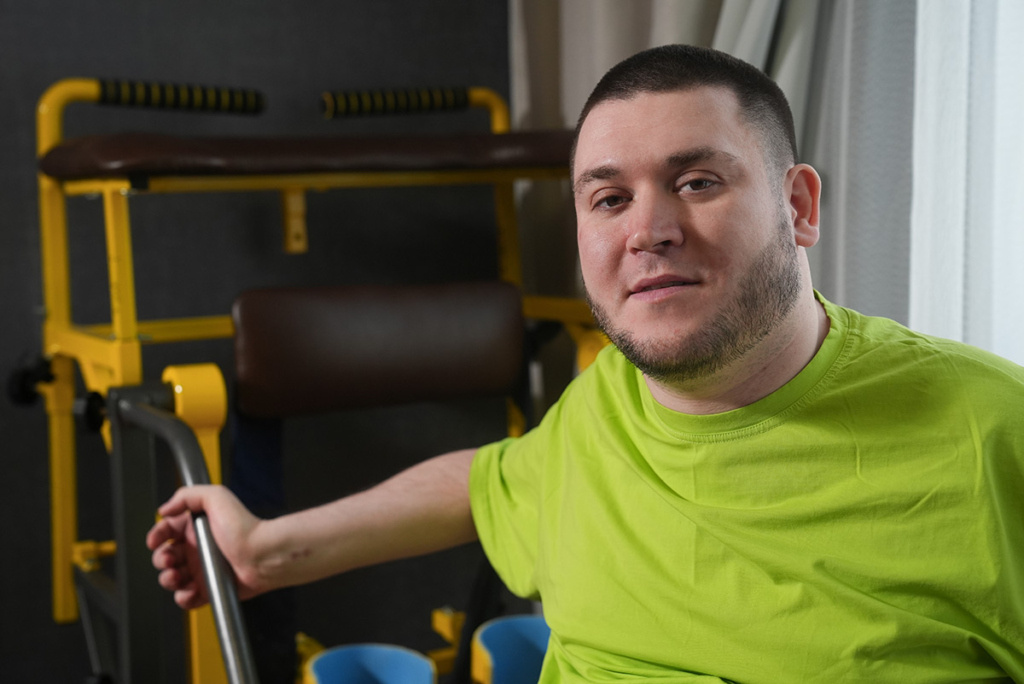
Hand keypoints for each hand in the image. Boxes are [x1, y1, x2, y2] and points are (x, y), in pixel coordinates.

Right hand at [146, 485, 262, 609]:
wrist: (262, 555)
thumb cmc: (244, 528)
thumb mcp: (216, 497)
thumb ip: (187, 496)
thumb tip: (165, 509)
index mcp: (196, 528)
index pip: (166, 531)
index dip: (156, 536)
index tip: (154, 541)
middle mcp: (197, 549)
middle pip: (165, 557)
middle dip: (161, 560)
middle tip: (169, 560)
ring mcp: (202, 570)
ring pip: (171, 578)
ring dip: (167, 579)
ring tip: (176, 576)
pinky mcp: (208, 589)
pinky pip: (186, 598)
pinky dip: (183, 597)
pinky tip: (190, 590)